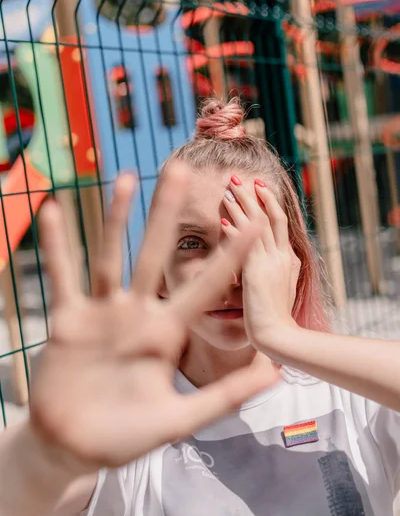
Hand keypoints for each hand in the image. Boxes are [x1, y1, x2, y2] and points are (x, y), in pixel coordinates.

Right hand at [30, 165, 267, 469]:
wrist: (76, 447)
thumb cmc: (127, 436)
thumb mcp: (181, 419)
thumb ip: (226, 395)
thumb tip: (275, 374)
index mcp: (167, 333)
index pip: (204, 287)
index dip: (229, 256)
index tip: (251, 221)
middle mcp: (137, 314)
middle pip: (155, 255)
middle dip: (167, 215)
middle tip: (180, 170)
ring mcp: (102, 314)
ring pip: (111, 256)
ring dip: (116, 218)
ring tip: (125, 178)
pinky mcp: (68, 320)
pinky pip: (62, 277)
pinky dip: (56, 247)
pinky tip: (54, 213)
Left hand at [221, 177, 300, 351]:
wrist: (280, 337)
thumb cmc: (276, 318)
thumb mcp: (279, 288)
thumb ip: (274, 270)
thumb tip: (265, 259)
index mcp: (288, 259)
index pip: (279, 222)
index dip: (269, 203)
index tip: (258, 188)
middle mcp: (282, 256)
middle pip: (270, 216)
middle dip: (254, 196)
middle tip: (239, 179)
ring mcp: (271, 263)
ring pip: (257, 226)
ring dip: (241, 207)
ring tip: (227, 190)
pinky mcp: (257, 273)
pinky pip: (245, 245)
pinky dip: (235, 232)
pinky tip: (223, 222)